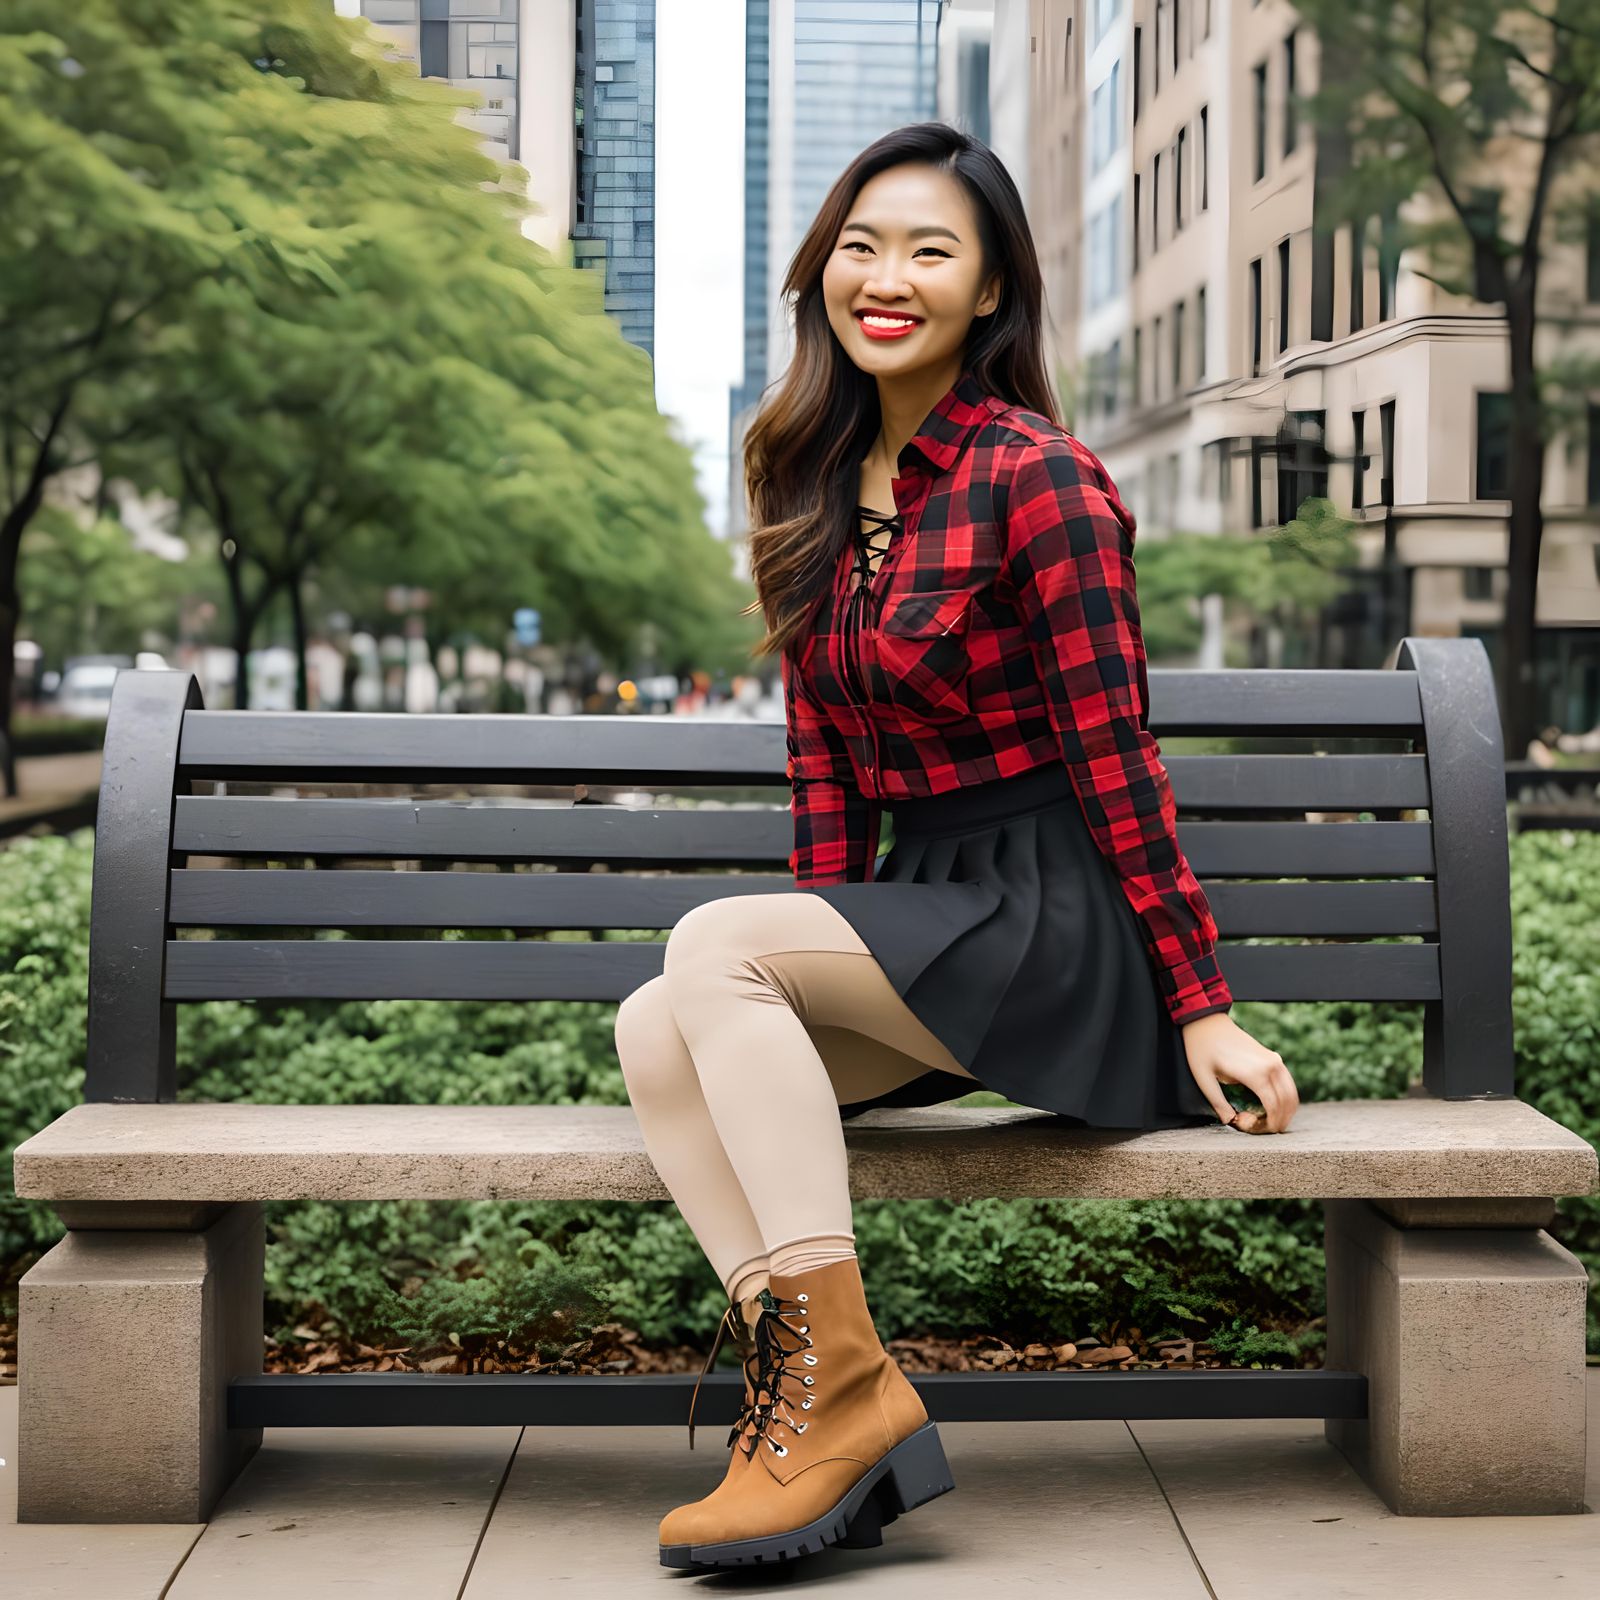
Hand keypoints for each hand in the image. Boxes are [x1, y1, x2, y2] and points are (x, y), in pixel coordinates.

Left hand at [1179, 1011, 1298, 1133]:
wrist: (1207, 1022)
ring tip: (1273, 1122)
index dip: (1271, 1123)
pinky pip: (1287, 1082)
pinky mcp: (1273, 1057)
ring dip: (1287, 1110)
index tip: (1263, 1132)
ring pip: (1292, 1092)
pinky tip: (1275, 1107)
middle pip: (1287, 1101)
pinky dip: (1286, 1097)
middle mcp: (1271, 1066)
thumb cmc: (1202, 1049)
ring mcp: (1274, 1060)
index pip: (1273, 1106)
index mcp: (1255, 1073)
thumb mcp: (1204, 1079)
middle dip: (1281, 1120)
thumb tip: (1230, 1122)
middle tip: (1268, 1131)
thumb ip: (1218, 1103)